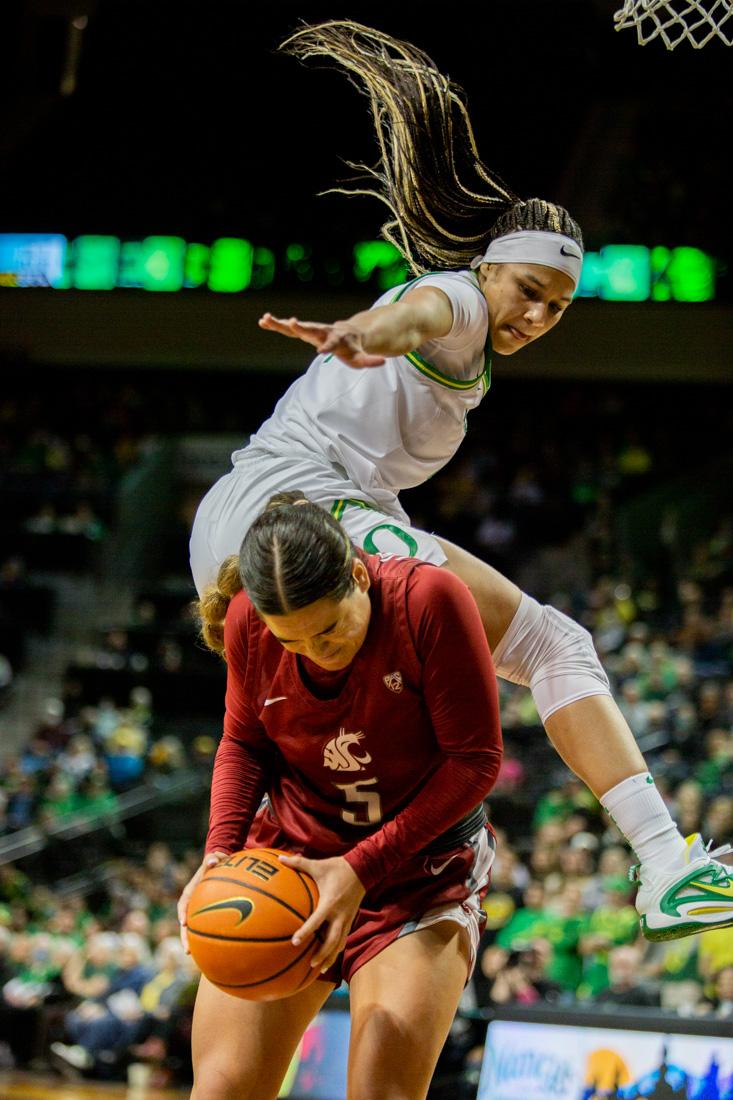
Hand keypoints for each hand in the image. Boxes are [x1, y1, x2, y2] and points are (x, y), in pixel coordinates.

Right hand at [177, 850, 228, 953]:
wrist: (220, 864)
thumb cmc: (216, 862)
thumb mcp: (214, 858)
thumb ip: (213, 859)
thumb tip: (212, 861)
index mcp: (191, 891)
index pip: (183, 903)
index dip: (182, 913)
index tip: (184, 924)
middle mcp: (193, 903)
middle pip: (186, 922)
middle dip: (186, 937)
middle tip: (188, 951)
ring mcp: (200, 910)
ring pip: (195, 929)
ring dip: (196, 943)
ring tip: (198, 958)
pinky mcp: (208, 915)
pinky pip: (208, 927)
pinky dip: (211, 938)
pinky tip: (219, 951)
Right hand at [258, 313, 385, 367]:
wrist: (350, 333)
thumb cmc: (355, 349)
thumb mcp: (363, 357)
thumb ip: (370, 361)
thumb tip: (383, 362)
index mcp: (337, 338)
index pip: (332, 344)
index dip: (327, 347)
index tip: (320, 352)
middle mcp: (323, 332)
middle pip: (311, 329)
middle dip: (301, 327)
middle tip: (290, 322)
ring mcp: (313, 330)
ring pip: (296, 327)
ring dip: (280, 323)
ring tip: (265, 318)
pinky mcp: (304, 331)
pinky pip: (288, 329)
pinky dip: (276, 325)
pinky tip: (262, 321)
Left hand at [279, 853, 365, 972]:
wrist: (362, 869)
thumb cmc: (337, 867)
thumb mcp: (318, 865)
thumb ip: (299, 863)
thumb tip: (280, 858)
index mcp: (330, 902)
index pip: (316, 921)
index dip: (306, 932)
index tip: (294, 942)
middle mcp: (339, 914)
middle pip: (332, 940)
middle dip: (322, 954)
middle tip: (311, 964)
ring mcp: (347, 918)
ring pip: (340, 943)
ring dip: (330, 956)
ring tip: (320, 969)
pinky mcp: (350, 919)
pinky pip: (343, 938)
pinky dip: (336, 949)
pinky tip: (329, 957)